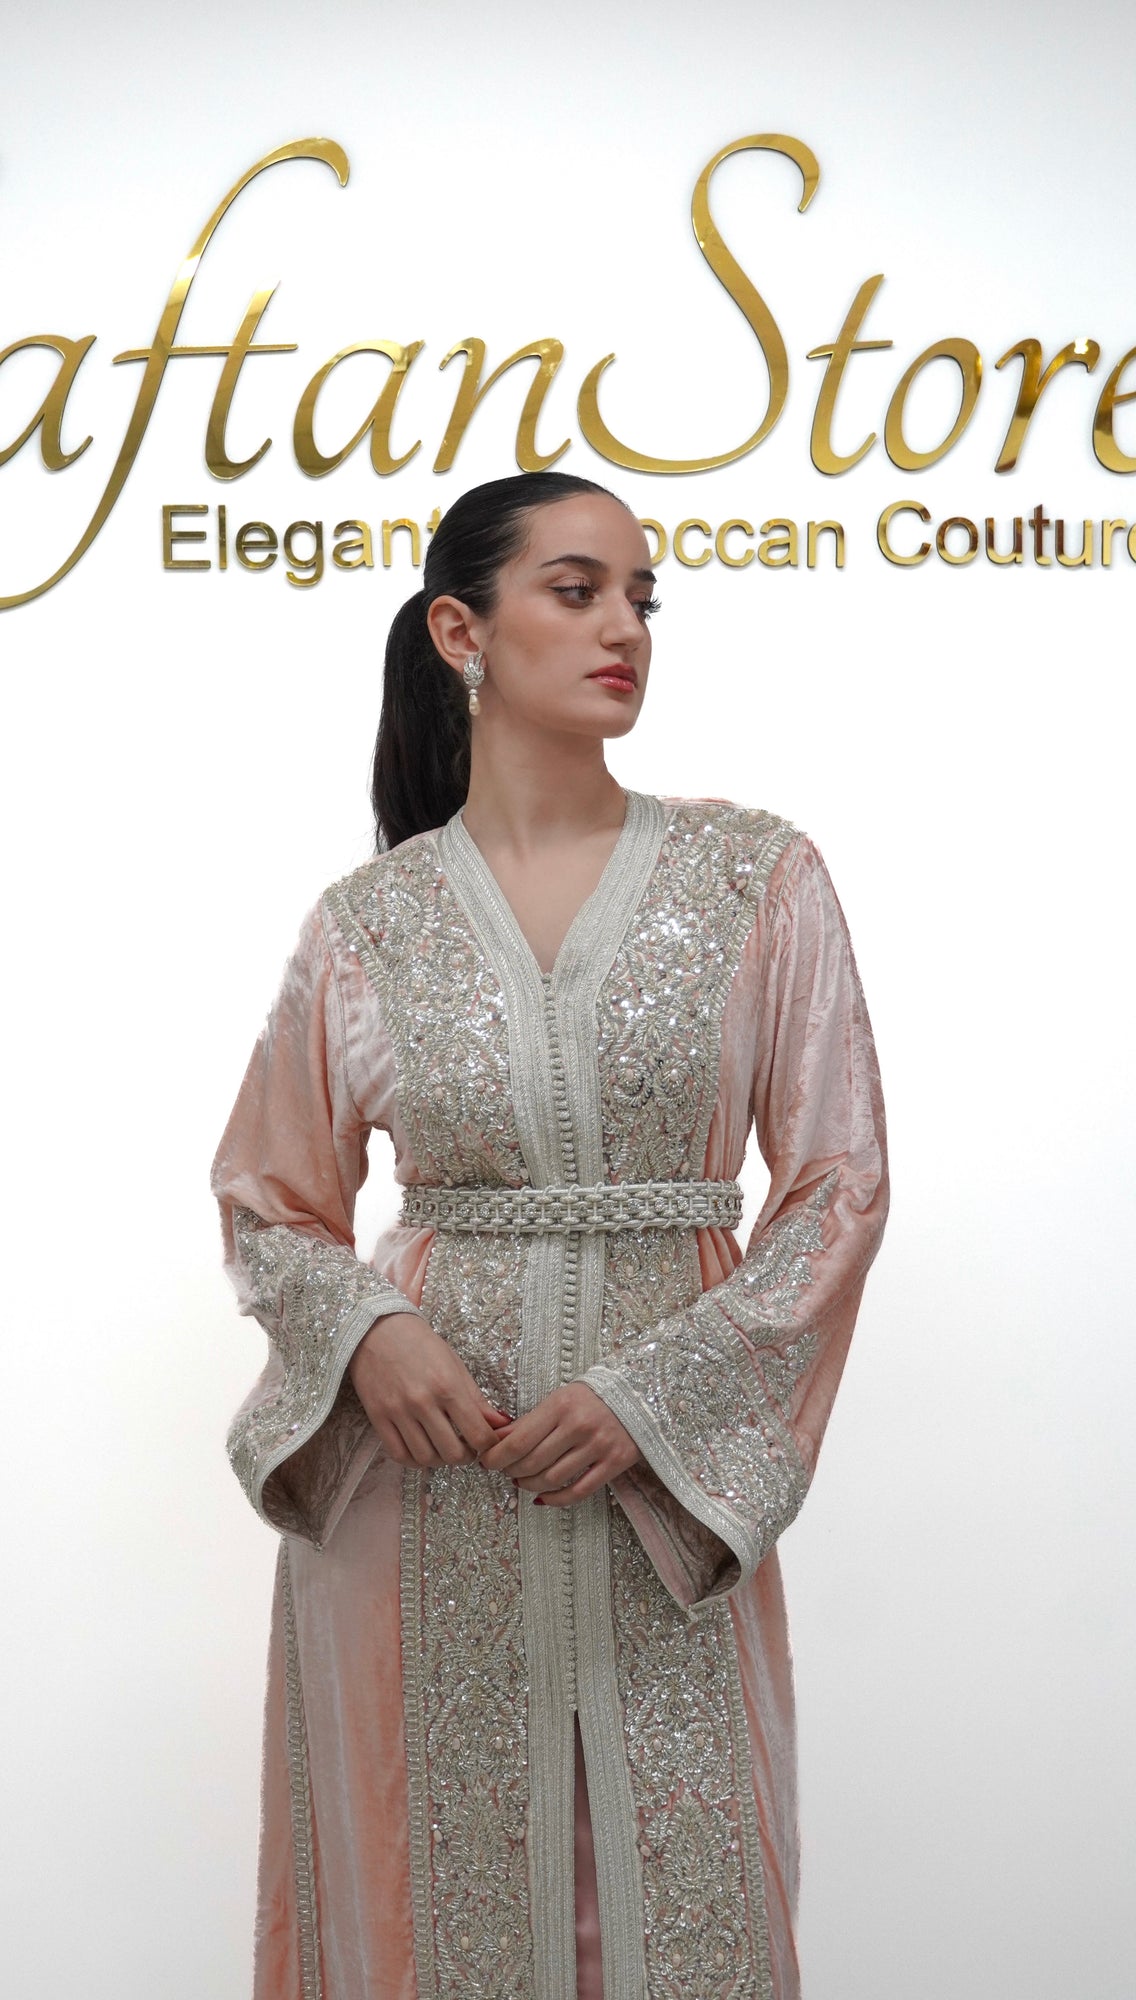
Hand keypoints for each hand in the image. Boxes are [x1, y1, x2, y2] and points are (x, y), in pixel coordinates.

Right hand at [348, 1312, 510, 1467]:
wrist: (377, 1329)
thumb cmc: (421, 1344)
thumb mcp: (455, 1365)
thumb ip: (477, 1399)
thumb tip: (501, 1424)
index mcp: (448, 1386)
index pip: (478, 1434)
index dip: (488, 1445)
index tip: (487, 1442)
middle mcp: (423, 1401)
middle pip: (453, 1453)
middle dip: (466, 1456)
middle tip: (467, 1448)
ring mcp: (398, 1412)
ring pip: (426, 1458)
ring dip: (441, 1461)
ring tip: (445, 1448)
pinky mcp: (378, 1418)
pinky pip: (399, 1454)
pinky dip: (414, 1460)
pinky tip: (423, 1449)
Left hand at [478, 1381, 641, 1504]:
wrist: (638, 1395)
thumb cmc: (591, 1397)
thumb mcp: (558, 1399)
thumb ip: (529, 1421)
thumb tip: (497, 1440)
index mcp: (561, 1405)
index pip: (519, 1440)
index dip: (497, 1456)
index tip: (487, 1462)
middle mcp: (579, 1426)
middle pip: (533, 1462)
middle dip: (511, 1471)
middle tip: (505, 1472)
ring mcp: (599, 1446)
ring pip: (553, 1479)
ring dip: (530, 1485)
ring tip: (522, 1482)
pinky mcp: (614, 1463)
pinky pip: (579, 1491)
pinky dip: (555, 1499)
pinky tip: (542, 1498)